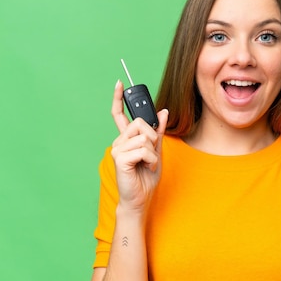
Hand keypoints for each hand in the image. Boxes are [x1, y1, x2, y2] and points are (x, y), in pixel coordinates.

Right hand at [110, 80, 168, 214]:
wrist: (140, 198)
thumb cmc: (146, 177)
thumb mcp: (157, 151)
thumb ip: (157, 132)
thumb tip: (163, 111)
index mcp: (126, 138)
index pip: (119, 114)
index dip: (118, 98)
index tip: (119, 82)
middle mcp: (119, 141)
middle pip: (139, 123)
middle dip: (152, 138)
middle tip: (151, 155)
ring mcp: (117, 149)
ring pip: (144, 137)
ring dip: (153, 153)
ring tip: (148, 165)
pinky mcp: (119, 158)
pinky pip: (143, 150)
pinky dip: (151, 160)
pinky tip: (146, 168)